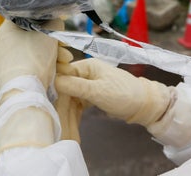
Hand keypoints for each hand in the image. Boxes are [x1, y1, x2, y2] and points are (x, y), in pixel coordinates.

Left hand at [0, 18, 63, 91]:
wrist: (23, 94)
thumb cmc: (34, 59)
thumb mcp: (49, 34)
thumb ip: (55, 22)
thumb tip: (56, 21)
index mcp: (5, 31)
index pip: (27, 18)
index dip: (46, 22)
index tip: (59, 30)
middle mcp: (2, 46)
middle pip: (33, 39)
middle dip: (54, 45)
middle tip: (67, 51)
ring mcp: (5, 64)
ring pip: (34, 55)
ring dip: (54, 58)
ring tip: (66, 66)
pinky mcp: (10, 79)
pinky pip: (31, 68)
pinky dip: (45, 69)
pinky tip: (58, 74)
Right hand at [55, 57, 173, 126]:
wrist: (144, 105)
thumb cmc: (123, 94)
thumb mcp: (98, 91)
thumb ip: (76, 86)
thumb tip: (54, 81)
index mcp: (87, 66)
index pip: (63, 72)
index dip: (54, 85)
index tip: (46, 99)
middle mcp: (86, 73)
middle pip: (66, 86)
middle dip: (60, 101)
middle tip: (55, 117)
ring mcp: (89, 85)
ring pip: (71, 96)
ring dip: (66, 109)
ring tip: (62, 124)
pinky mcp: (92, 96)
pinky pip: (78, 103)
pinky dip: (74, 112)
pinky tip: (69, 122)